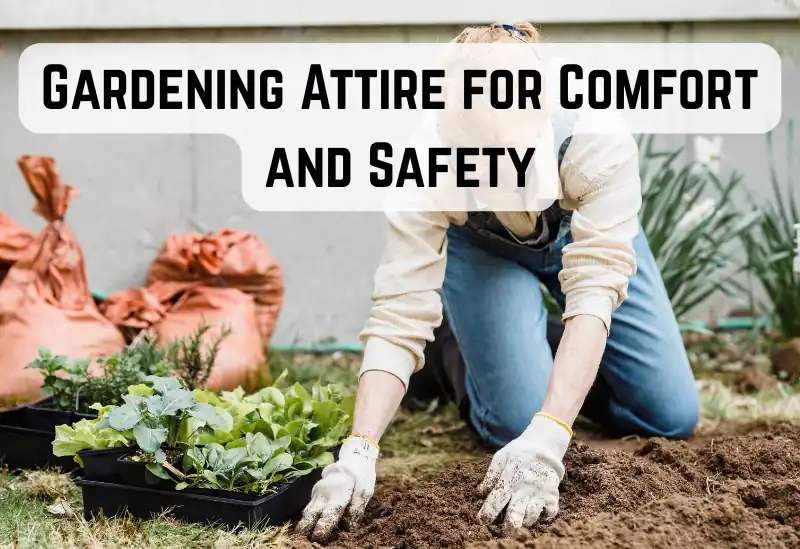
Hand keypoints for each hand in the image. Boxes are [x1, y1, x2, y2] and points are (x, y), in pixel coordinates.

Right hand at [296, 436, 378, 541]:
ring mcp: (317, 492)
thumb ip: (357, 508)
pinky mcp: (315, 492)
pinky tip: (308, 526)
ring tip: (302, 536)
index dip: (322, 529)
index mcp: (337, 494)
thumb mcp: (365, 490)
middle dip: (306, 528)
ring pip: (307, 511)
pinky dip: (308, 517)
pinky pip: (309, 507)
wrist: (352, 460)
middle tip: (303, 539)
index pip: (328, 516)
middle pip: (311, 514)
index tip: (318, 539)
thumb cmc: (361, 477)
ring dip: (304, 524)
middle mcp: (323, 493)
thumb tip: (349, 527)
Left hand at [476, 414, 571, 533]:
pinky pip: (550, 512)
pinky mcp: (552, 494)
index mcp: (509, 479)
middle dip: (508, 527)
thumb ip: (491, 475)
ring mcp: (539, 492)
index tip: (482, 520)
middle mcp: (524, 488)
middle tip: (503, 532)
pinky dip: (544, 517)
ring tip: (519, 521)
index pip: (496, 500)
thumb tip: (479, 493)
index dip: (488, 513)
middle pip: (515, 514)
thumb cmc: (518, 452)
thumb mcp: (500, 457)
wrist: (544, 445)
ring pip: (531, 516)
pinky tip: (538, 514)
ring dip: (524, 522)